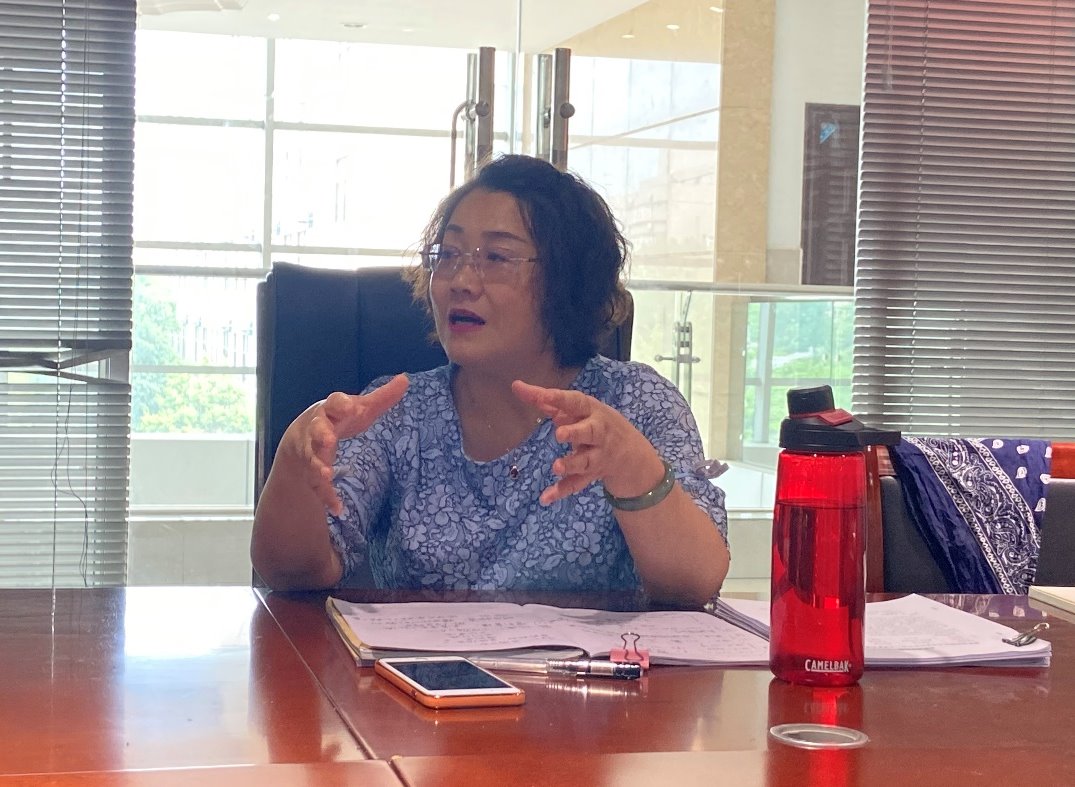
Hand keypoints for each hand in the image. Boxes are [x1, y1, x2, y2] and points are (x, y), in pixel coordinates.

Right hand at [301, 374, 408, 515]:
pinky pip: (317, 486)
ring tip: (325, 475)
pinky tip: (337, 508)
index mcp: (331, 409)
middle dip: (321, 434)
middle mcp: (317, 429)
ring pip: (313, 459)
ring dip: (318, 466)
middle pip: (318, 430)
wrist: (299, 438)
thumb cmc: (337, 418)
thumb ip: (381, 397)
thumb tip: (405, 379)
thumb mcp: (358, 408)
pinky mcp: (310, 472)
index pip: (335, 402)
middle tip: (328, 439)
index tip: (351, 407)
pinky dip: (326, 497)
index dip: (342, 404)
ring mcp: (311, 452)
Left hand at [512, 379, 664, 505]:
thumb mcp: (580, 410)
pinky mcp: (593, 475)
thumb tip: (519, 388)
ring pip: (585, 461)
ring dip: (571, 464)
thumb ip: (550, 402)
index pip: (574, 402)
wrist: (631, 453)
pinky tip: (546, 498)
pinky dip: (562, 491)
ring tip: (556, 467)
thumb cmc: (596, 423)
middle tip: (559, 433)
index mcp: (592, 412)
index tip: (537, 395)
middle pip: (589, 432)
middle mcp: (598, 433)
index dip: (556, 398)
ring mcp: (597, 456)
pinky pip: (578, 484)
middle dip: (576, 433)